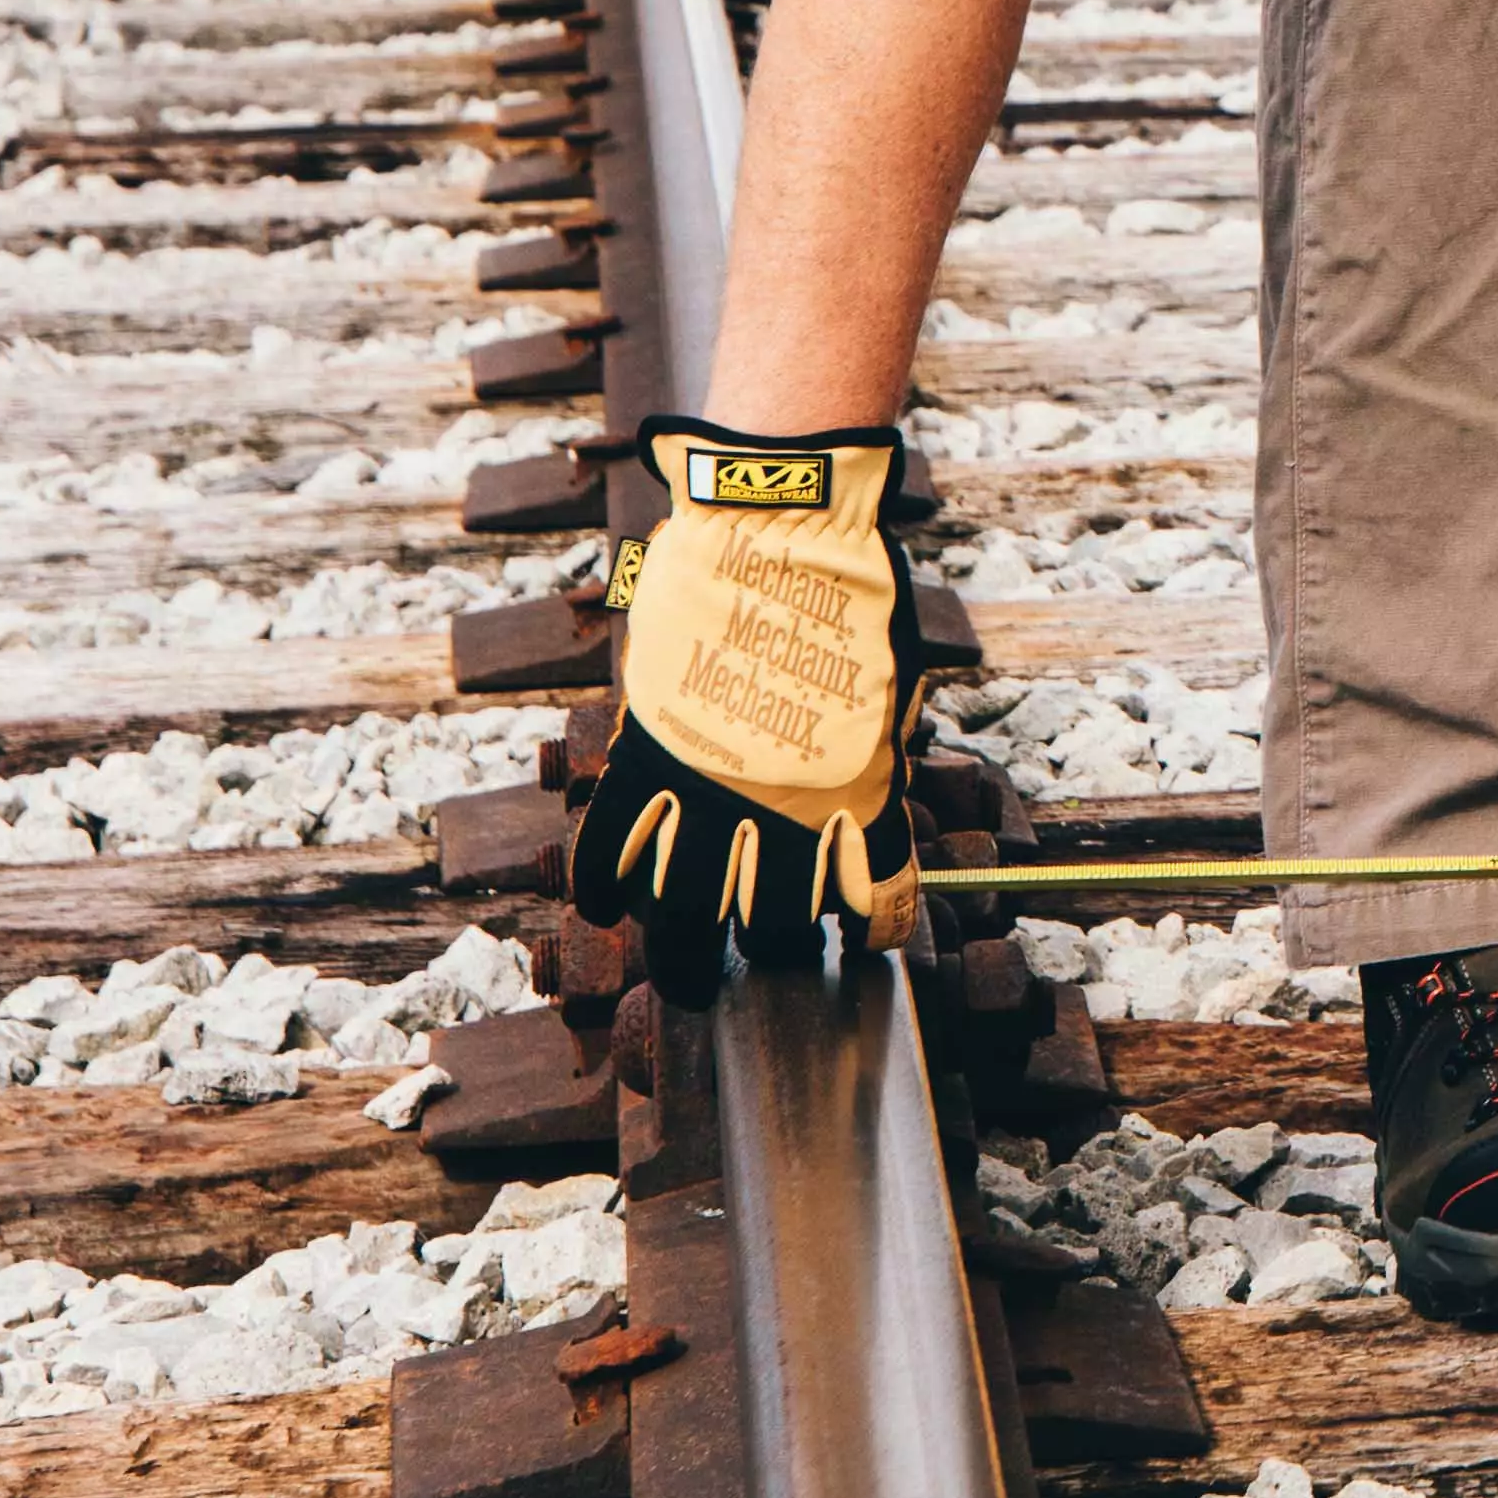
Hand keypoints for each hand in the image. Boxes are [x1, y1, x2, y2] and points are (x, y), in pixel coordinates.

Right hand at [577, 419, 929, 988]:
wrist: (782, 525)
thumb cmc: (854, 596)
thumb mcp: (889, 687)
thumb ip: (875, 758)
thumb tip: (866, 811)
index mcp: (861, 791)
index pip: (878, 896)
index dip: (880, 927)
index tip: (876, 937)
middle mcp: (783, 806)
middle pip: (770, 923)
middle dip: (774, 953)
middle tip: (769, 964)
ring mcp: (706, 785)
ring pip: (687, 909)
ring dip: (689, 947)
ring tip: (690, 972)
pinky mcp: (646, 752)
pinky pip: (613, 844)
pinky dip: (608, 887)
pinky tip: (610, 909)